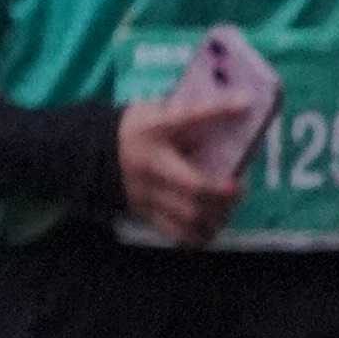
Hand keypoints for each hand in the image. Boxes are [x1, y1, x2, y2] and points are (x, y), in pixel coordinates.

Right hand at [113, 85, 247, 247]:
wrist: (92, 152)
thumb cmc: (138, 130)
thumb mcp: (156, 112)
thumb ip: (188, 117)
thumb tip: (236, 114)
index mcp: (154, 128)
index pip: (189, 116)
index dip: (219, 109)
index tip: (245, 103)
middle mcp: (150, 163)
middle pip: (195, 185)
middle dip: (224, 191)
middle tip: (238, 187)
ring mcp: (146, 193)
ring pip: (190, 215)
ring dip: (217, 214)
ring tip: (226, 207)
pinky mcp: (144, 213)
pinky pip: (177, 233)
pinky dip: (199, 234)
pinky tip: (209, 224)